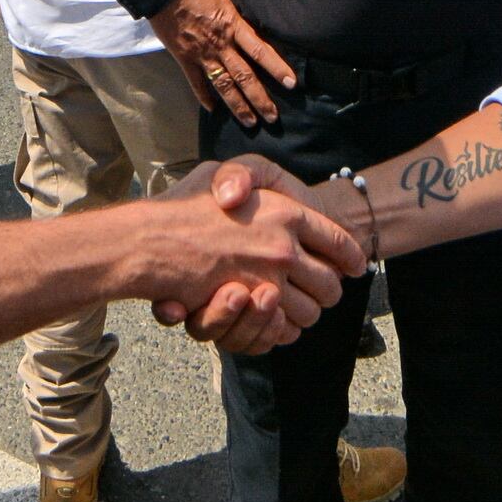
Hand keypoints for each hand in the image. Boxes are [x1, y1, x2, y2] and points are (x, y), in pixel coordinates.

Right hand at [141, 158, 363, 351]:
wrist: (146, 242)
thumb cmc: (180, 206)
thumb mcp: (218, 171)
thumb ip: (248, 175)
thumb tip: (262, 196)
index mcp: (286, 213)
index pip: (339, 242)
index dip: (351, 257)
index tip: (354, 266)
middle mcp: (284, 248)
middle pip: (331, 285)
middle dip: (328, 291)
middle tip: (322, 290)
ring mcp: (268, 281)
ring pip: (310, 312)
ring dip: (305, 314)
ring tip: (295, 305)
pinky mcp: (247, 312)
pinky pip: (283, 330)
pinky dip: (282, 330)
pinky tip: (274, 319)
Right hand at [147, 0, 295, 126]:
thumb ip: (240, 3)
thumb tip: (257, 4)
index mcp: (233, 26)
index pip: (260, 51)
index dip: (277, 68)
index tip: (291, 83)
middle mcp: (221, 45)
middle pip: (244, 77)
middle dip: (260, 99)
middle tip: (273, 118)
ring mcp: (202, 55)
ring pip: (223, 86)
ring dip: (237, 106)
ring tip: (250, 122)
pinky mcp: (184, 58)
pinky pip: (195, 82)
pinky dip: (203, 97)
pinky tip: (212, 110)